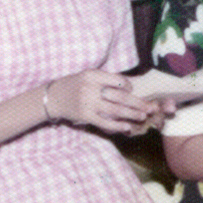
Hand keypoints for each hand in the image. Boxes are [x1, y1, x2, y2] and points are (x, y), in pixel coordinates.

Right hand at [48, 70, 162, 135]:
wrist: (52, 97)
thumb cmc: (74, 85)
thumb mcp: (87, 76)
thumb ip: (105, 79)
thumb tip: (128, 86)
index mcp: (93, 75)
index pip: (117, 80)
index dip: (128, 86)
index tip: (131, 90)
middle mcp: (91, 88)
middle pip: (120, 97)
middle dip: (137, 103)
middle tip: (150, 108)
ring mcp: (88, 103)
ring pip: (115, 110)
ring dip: (131, 114)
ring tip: (143, 116)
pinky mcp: (86, 116)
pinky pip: (105, 122)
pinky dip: (117, 125)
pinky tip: (127, 127)